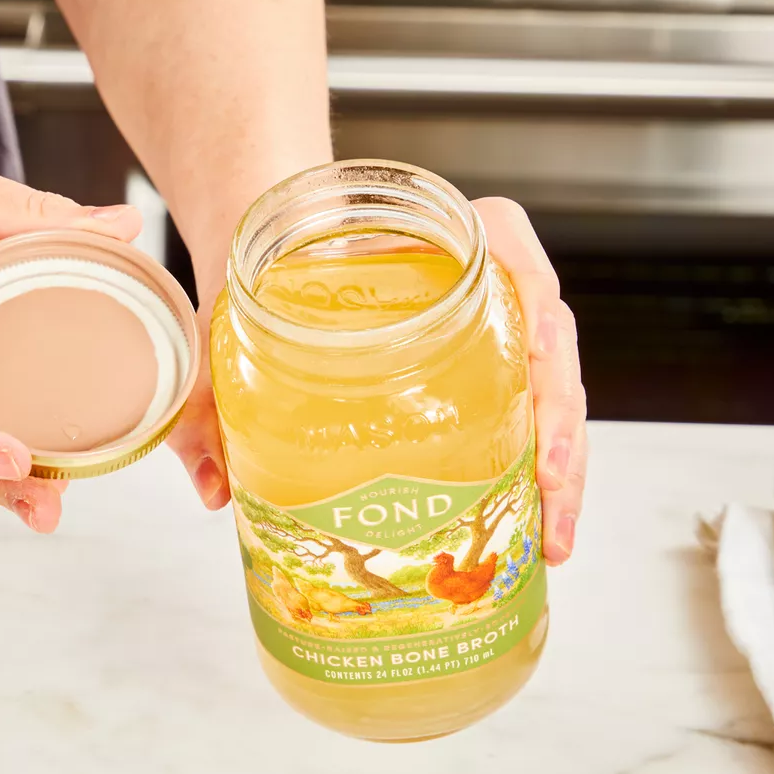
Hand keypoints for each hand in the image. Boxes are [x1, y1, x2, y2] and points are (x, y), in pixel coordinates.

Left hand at [163, 198, 587, 564]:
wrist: (270, 263)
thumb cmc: (262, 279)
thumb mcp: (230, 326)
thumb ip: (209, 397)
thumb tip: (212, 490)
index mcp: (432, 235)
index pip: (508, 243)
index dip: (534, 297)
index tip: (537, 353)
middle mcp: (478, 276)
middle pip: (546, 339)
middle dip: (560, 421)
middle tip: (550, 488)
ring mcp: (492, 328)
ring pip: (552, 388)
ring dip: (564, 464)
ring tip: (553, 538)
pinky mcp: (489, 373)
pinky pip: (533, 416)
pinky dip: (543, 473)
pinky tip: (540, 531)